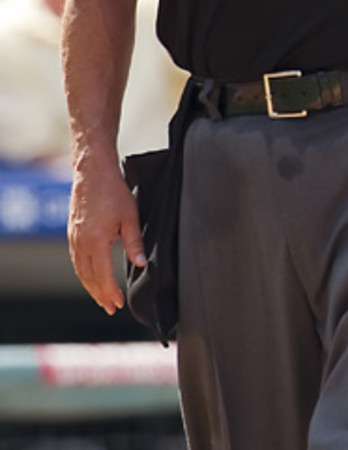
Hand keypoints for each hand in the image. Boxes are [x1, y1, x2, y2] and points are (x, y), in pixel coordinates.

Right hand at [67, 158, 144, 314]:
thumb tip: (141, 264)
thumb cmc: (113, 192)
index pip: (102, 276)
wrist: (92, 173)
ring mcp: (74, 239)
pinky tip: (91, 277)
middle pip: (89, 278)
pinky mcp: (72, 233)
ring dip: (91, 287)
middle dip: (100, 295)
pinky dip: (84, 273)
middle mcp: (81, 243)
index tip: (118, 304)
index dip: (110, 292)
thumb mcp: (130, 217)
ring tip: (102, 298)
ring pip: (80, 271)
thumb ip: (134, 243)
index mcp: (95, 242)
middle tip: (110, 308)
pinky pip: (76, 260)